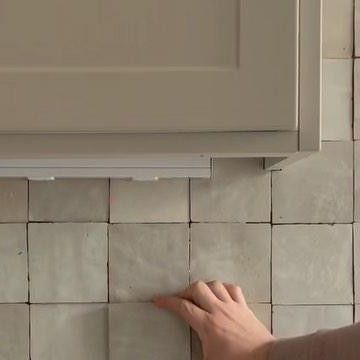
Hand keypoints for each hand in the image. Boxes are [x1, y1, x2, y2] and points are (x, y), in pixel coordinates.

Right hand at [154, 281, 273, 359]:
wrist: (265, 359)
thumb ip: (196, 352)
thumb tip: (186, 355)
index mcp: (207, 324)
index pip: (183, 307)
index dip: (168, 302)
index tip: (158, 300)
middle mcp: (218, 309)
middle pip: (197, 288)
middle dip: (186, 291)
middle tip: (182, 300)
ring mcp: (232, 305)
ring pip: (214, 284)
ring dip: (204, 288)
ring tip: (201, 297)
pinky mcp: (244, 306)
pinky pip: (232, 288)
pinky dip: (224, 288)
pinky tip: (221, 294)